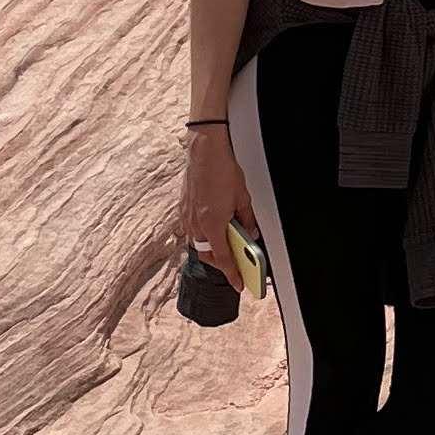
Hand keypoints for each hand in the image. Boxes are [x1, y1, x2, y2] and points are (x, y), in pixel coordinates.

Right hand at [176, 127, 251, 273]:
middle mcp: (196, 224)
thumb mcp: (243, 198)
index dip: (232, 274)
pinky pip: (191, 230)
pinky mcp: (183, 207)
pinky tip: (211, 229)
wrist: (204, 150)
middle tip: (234, 265)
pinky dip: (202, 235)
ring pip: (197, 243)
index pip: (223, 258)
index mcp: (213, 224)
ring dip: (210, 249)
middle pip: (207, 255)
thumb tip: (250, 233)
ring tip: (224, 247)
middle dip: (220, 263)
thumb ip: (247, 220)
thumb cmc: (222, 170)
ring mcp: (187, 216)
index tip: (238, 284)